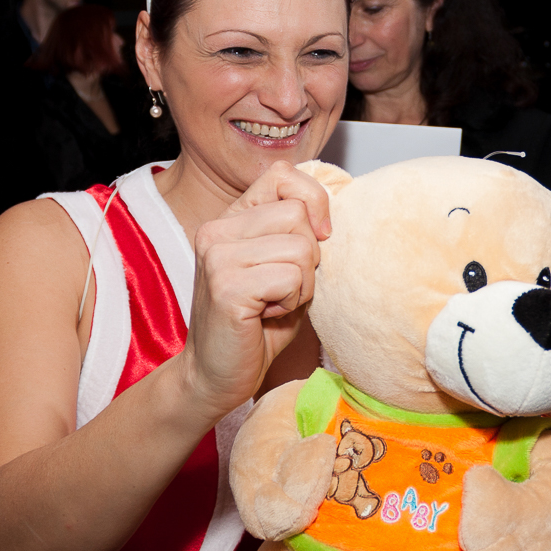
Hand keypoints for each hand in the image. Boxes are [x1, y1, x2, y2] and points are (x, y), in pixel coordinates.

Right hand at [180, 162, 330, 415]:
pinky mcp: (226, 286)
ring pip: (301, 249)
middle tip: (284, 287)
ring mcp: (217, 256)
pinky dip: (293, 302)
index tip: (318, 237)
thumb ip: (300, 234)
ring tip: (274, 303)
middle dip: (310, 258)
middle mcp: (217, 229)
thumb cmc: (257, 324)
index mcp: (230, 218)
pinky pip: (292, 278)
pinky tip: (266, 316)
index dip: (313, 202)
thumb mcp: (282, 267)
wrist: (217, 375)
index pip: (284, 175)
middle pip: (299, 215)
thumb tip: (334, 214)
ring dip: (303, 285)